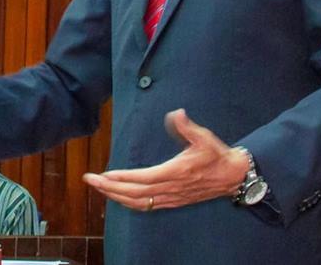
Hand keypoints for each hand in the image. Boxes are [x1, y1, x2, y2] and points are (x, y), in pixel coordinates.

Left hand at [83, 109, 249, 211]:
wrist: (231, 177)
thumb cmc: (216, 155)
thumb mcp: (204, 137)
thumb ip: (187, 126)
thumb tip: (176, 113)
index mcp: (176, 172)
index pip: (143, 179)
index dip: (122, 178)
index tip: (104, 174)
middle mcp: (171, 188)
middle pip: (135, 193)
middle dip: (110, 188)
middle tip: (90, 180)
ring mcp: (171, 197)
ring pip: (138, 203)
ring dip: (116, 197)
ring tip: (99, 188)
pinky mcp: (172, 201)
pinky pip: (146, 207)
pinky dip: (129, 203)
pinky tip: (119, 198)